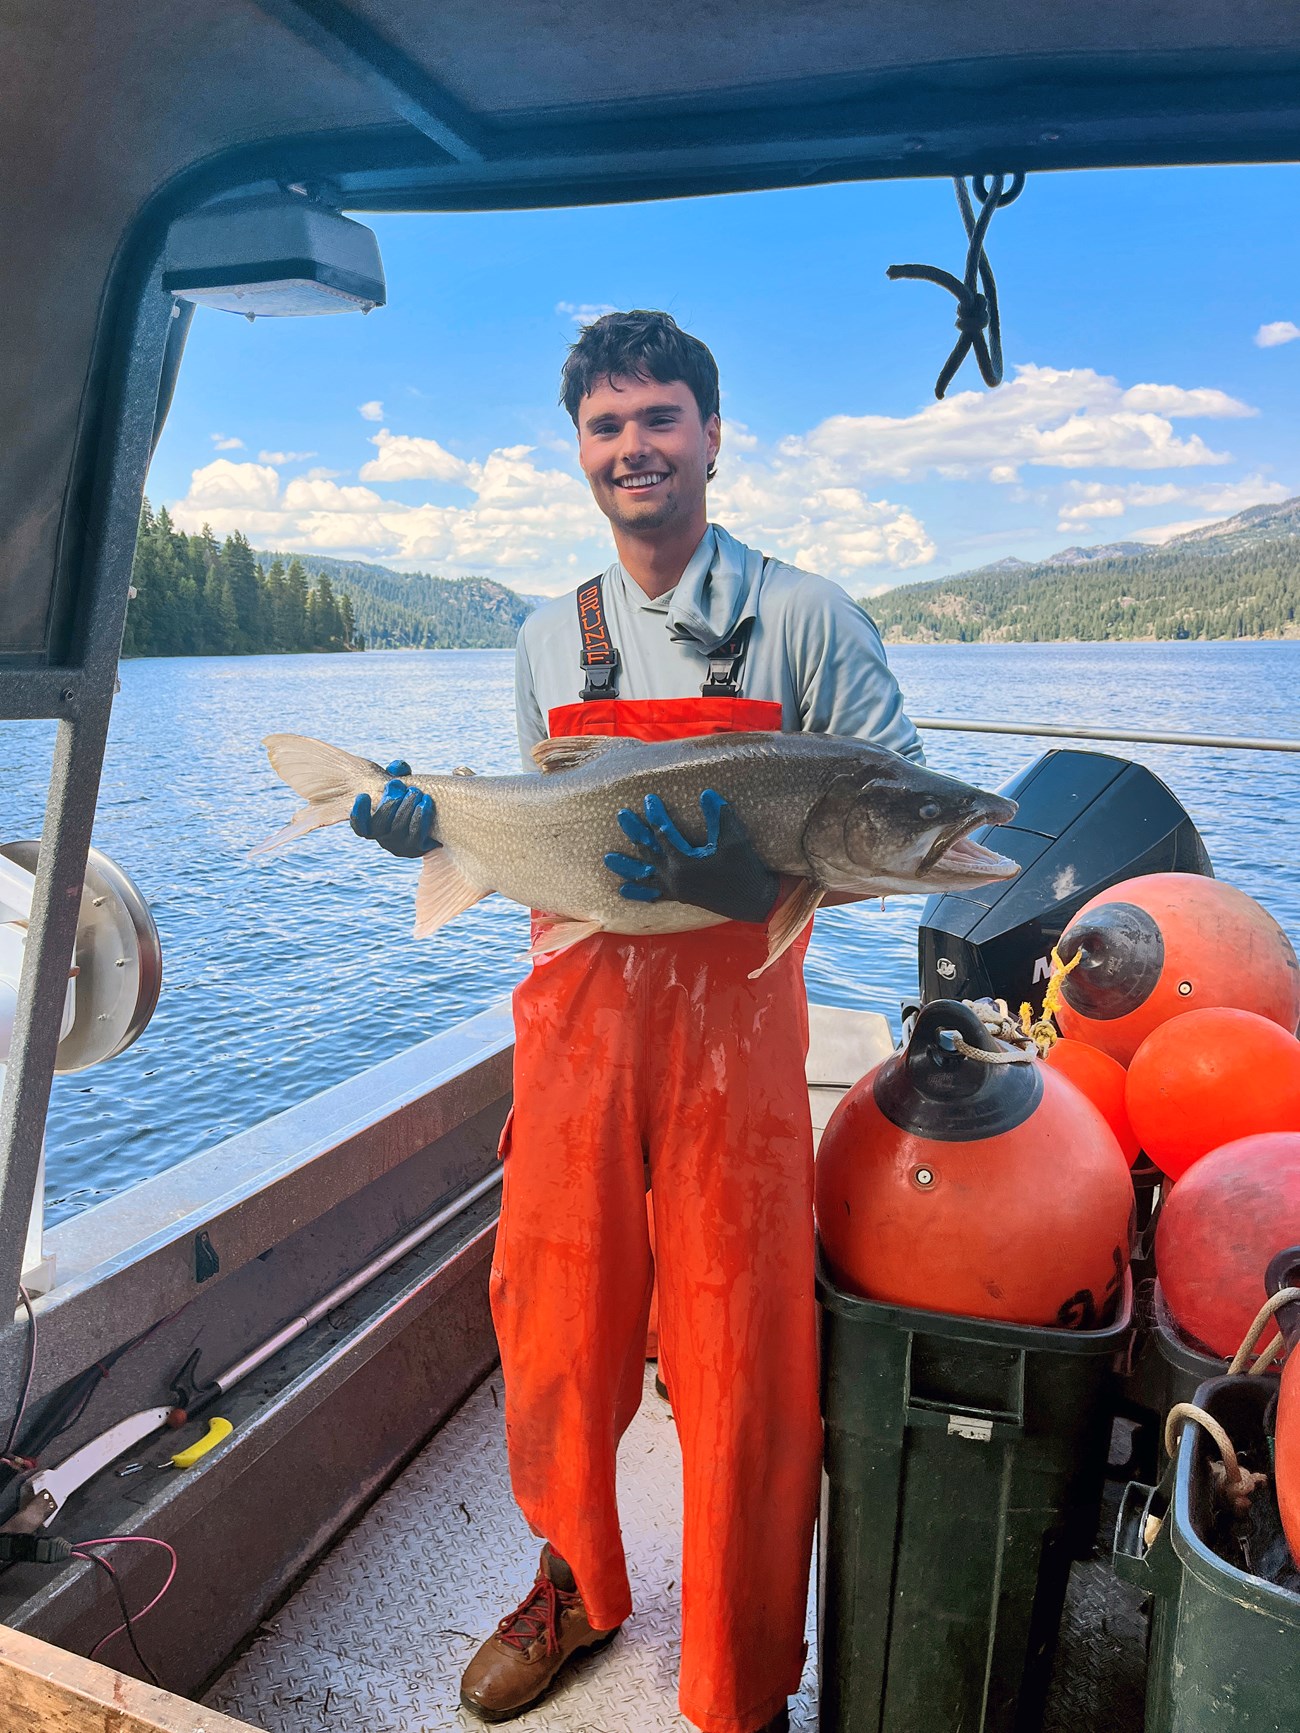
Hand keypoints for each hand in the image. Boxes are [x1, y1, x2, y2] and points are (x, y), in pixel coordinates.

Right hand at [349, 759, 439, 856]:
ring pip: (398, 829)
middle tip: (399, 786)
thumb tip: (397, 768)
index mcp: (375, 826)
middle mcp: (384, 839)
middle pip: (379, 826)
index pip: (360, 827)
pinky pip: (417, 835)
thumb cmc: (411, 798)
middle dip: (389, 803)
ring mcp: (400, 846)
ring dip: (406, 807)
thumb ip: (396, 772)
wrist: (438, 821)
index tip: (364, 795)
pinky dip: (421, 816)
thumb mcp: (402, 783)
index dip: (358, 814)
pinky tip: (426, 802)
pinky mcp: (418, 848)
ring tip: (416, 792)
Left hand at [604, 789, 778, 923]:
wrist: (753, 900)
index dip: (656, 814)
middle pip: (648, 851)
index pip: (664, 833)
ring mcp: (675, 888)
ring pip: (644, 876)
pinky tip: (624, 890)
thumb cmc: (745, 867)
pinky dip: (638, 892)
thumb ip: (720, 816)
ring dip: (626, 866)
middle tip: (622, 815)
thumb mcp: (735, 839)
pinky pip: (653, 895)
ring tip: (607, 858)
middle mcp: (674, 876)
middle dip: (635, 832)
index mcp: (685, 862)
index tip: (649, 799)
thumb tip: (706, 793)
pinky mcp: (679, 896)